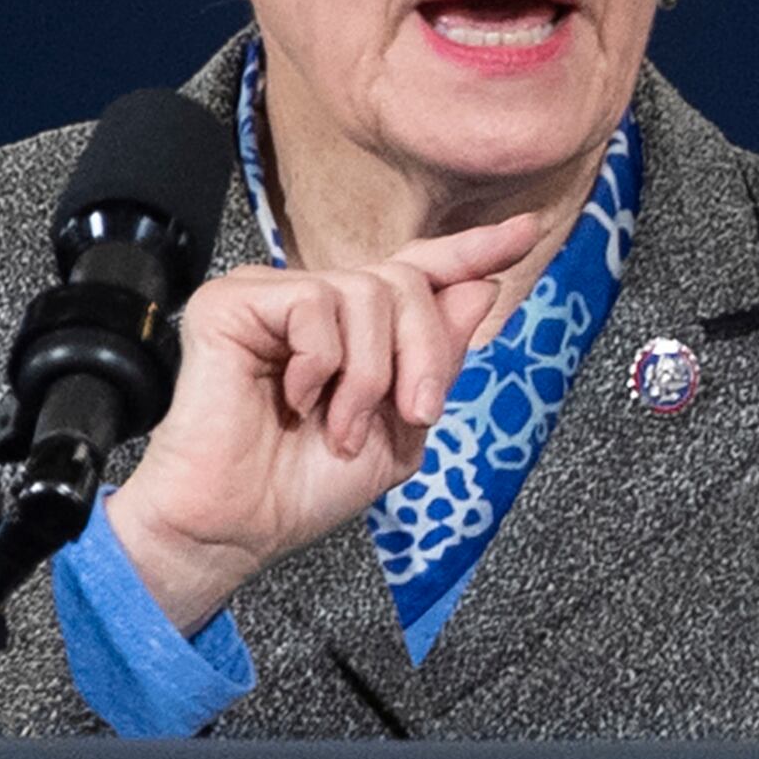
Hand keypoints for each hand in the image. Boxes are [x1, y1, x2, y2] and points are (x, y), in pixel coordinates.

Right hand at [107, 211, 546, 632]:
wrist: (239, 525)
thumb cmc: (302, 487)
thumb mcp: (400, 431)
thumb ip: (437, 360)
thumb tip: (478, 287)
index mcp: (352, 331)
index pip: (415, 272)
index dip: (470, 251)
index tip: (526, 232)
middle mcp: (312, 304)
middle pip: (404, 280)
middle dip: (423, 351)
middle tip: (416, 414)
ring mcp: (271, 297)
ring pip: (365, 291)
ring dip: (369, 374)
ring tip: (339, 427)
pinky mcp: (232, 302)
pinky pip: (312, 301)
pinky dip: (321, 363)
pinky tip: (294, 398)